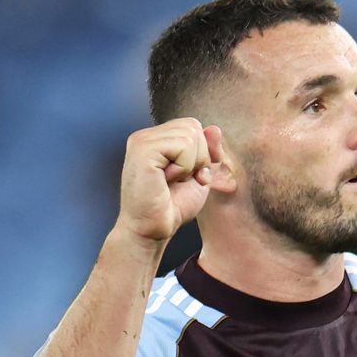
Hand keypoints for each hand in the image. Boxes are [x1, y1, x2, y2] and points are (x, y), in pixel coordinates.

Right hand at [117, 118, 226, 244]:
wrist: (152, 230)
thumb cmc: (172, 207)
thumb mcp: (199, 175)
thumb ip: (207, 151)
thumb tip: (215, 128)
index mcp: (155, 139)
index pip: (192, 126)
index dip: (202, 151)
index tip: (190, 176)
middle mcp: (146, 136)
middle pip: (193, 126)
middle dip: (198, 157)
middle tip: (179, 180)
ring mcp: (142, 141)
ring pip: (191, 135)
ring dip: (190, 164)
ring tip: (170, 181)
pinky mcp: (143, 150)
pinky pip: (184, 146)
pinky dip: (184, 167)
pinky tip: (166, 180)